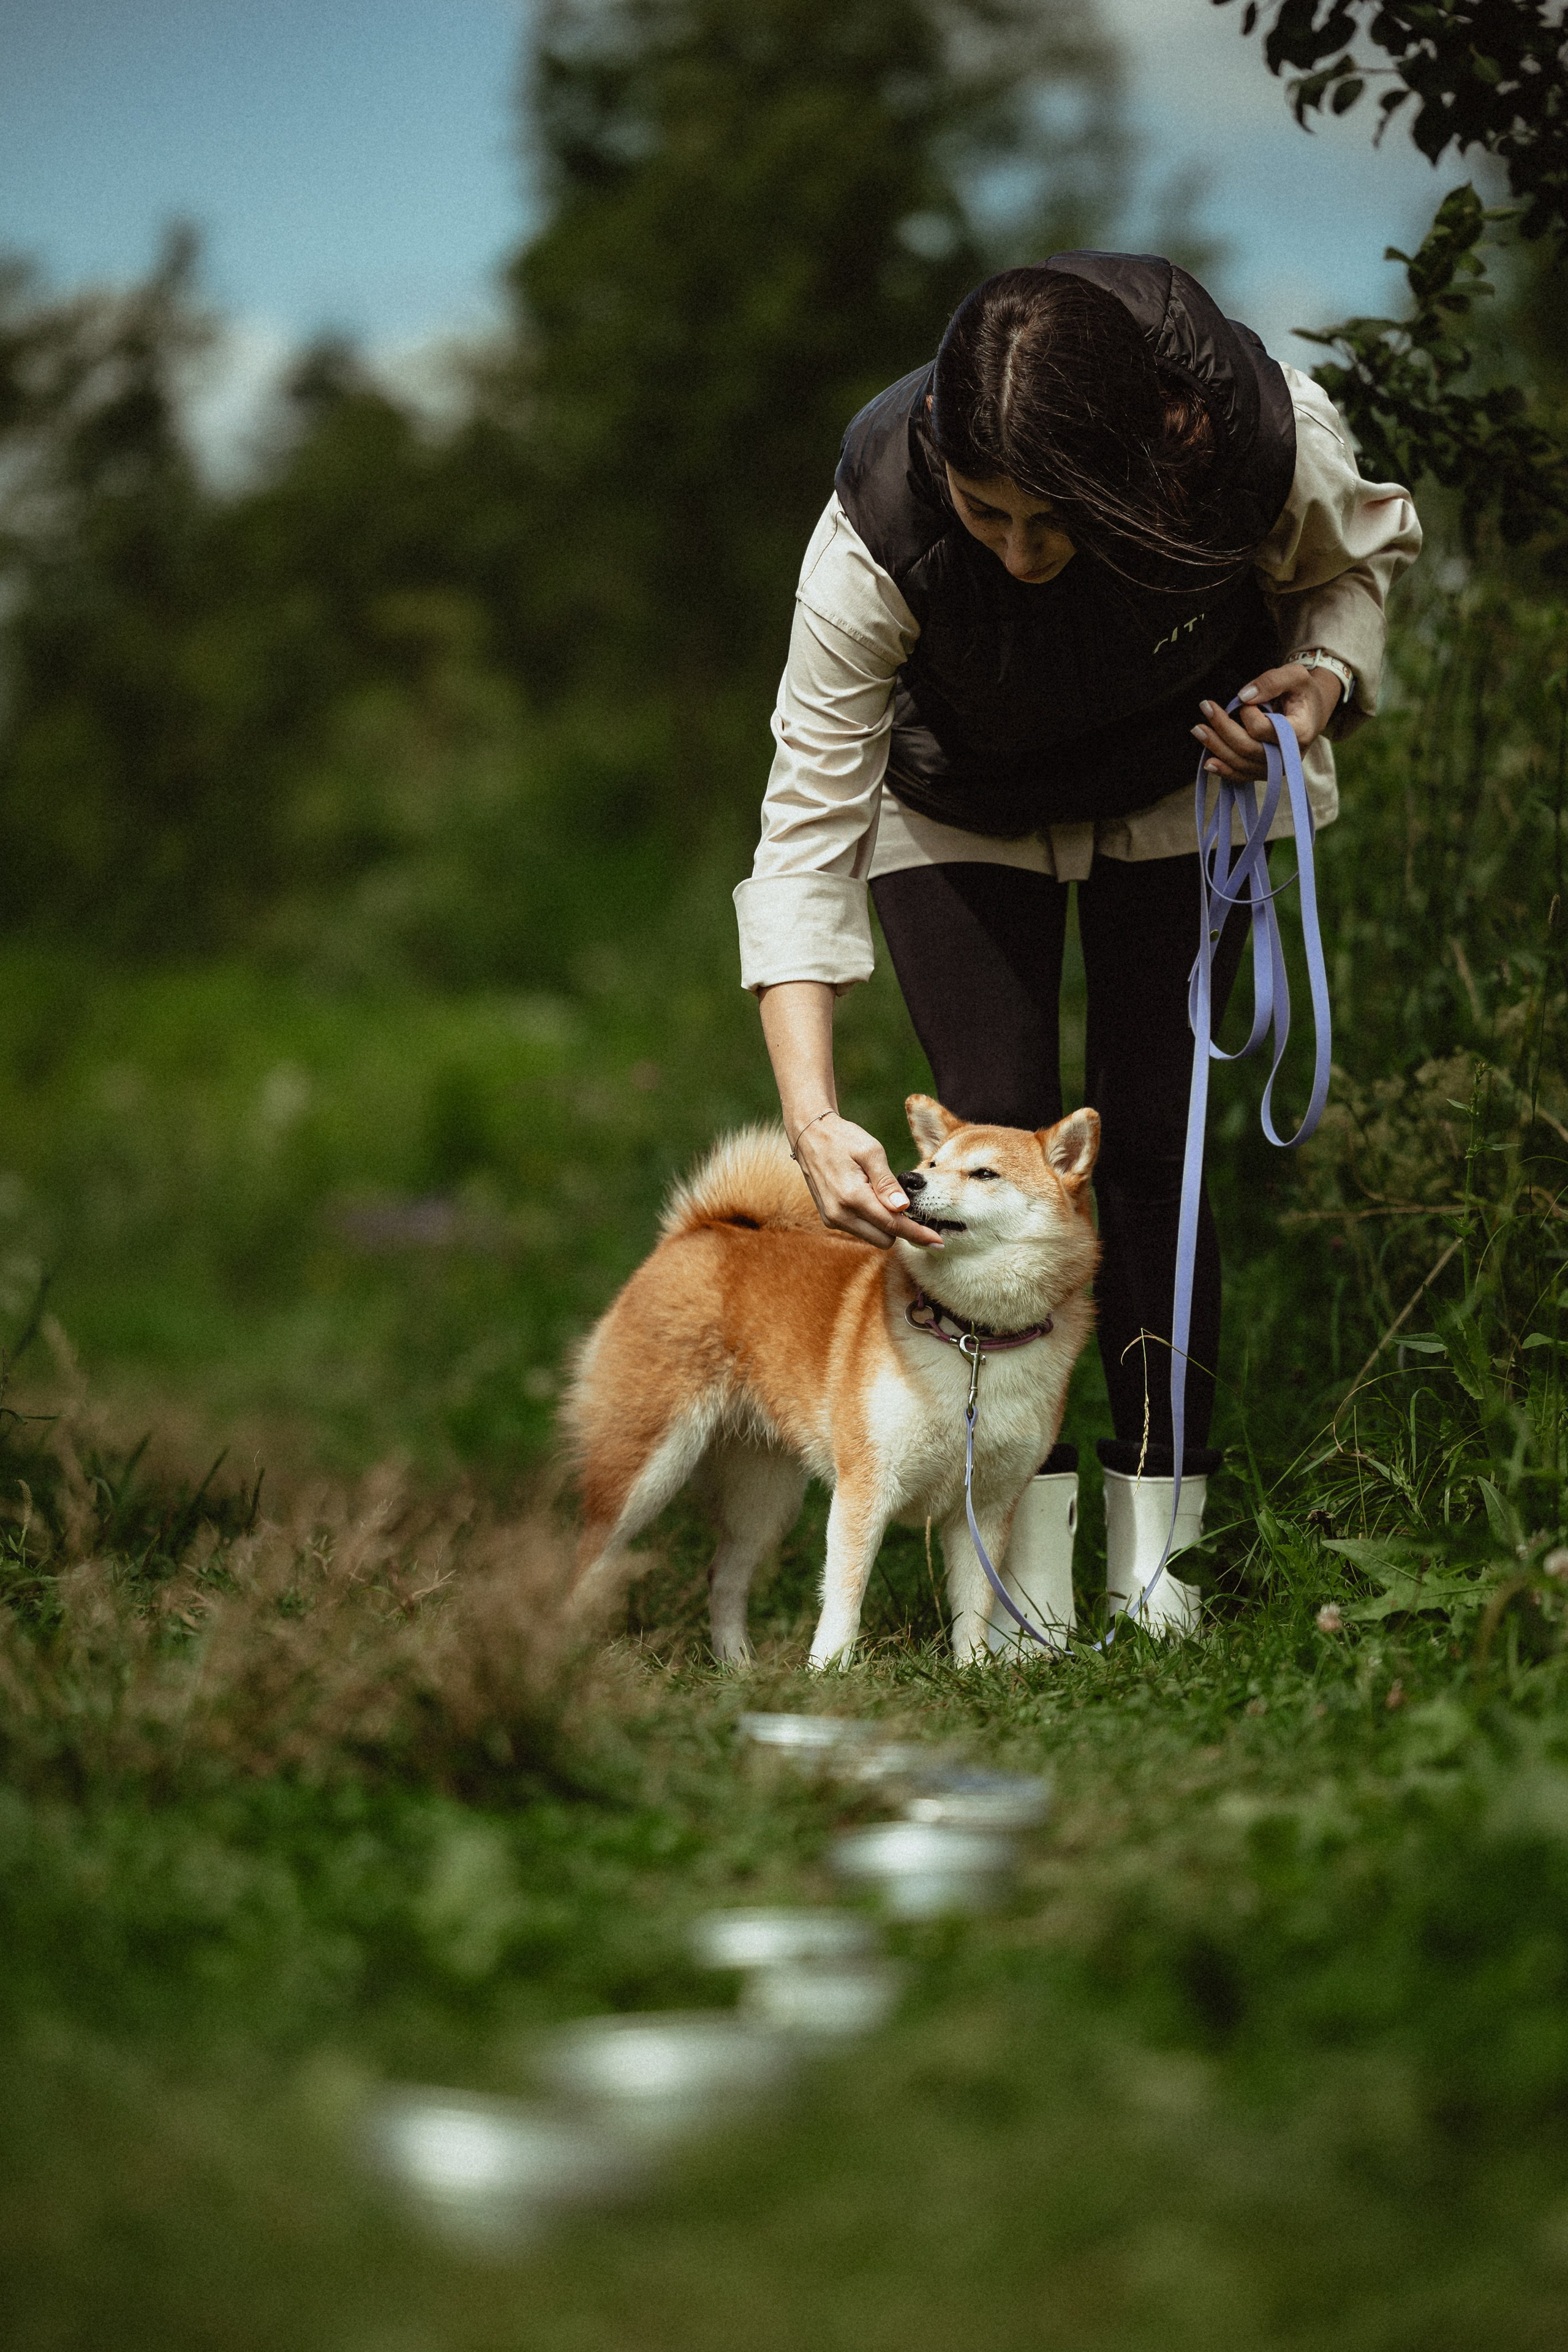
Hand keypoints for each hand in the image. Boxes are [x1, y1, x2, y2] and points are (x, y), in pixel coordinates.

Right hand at [793, 1113, 943, 1248]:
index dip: (918, 1234)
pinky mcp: (829, 1218)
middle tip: (908, 1205)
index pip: (893, 1225)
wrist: (809, 1134)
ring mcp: (831, 1218)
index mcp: (852, 1196)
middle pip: (885, 1239)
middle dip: (901, 1227)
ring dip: (885, 1224)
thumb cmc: (843, 1137)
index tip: (937, 1241)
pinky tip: (871, 1198)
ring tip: (883, 1194)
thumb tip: (903, 1207)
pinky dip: (872, 1220)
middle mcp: (839, 1214)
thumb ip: (887, 1182)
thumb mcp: (870, 1151)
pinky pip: (860, 1229)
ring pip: (873, 1237)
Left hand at [1190, 662, 1342, 783]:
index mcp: (1300, 733)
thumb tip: (1243, 696)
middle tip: (1205, 707)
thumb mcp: (1295, 676)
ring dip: (1216, 748)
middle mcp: (1289, 757)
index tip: (1245, 701)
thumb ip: (1271, 682)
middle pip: (1248, 748)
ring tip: (1197, 729)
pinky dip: (1224, 770)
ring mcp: (1277, 768)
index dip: (1249, 714)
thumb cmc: (1303, 693)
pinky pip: (1242, 776)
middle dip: (1223, 729)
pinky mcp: (1266, 772)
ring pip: (1241, 764)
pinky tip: (1207, 762)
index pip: (1264, 729)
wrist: (1311, 713)